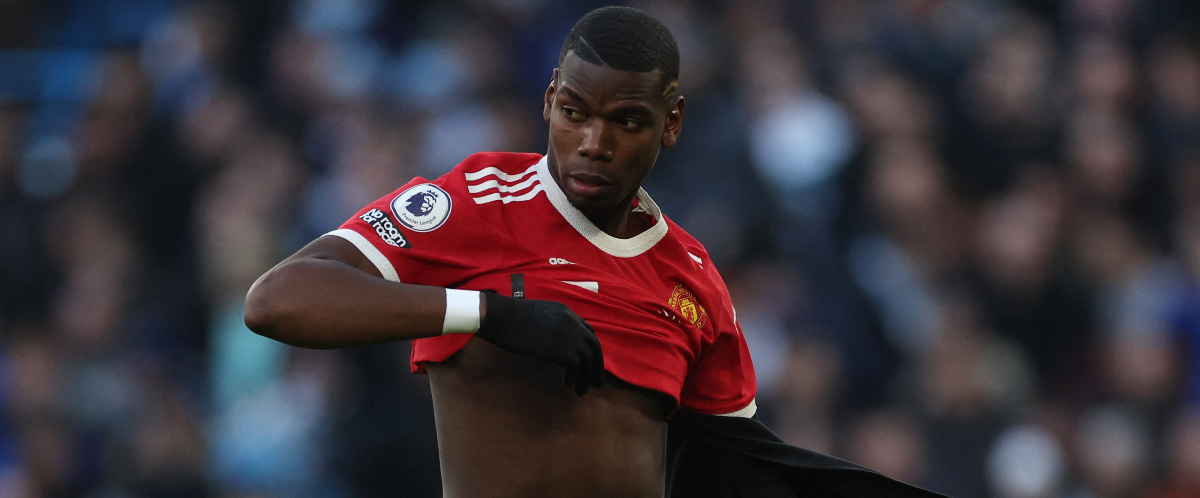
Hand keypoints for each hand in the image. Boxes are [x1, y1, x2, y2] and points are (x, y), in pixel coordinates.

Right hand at [475, 291, 603, 394]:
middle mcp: (574, 324)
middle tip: (595, 382)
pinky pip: (577, 369)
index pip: (588, 332)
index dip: (590, 348)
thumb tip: (555, 344)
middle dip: (597, 366)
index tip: (588, 361)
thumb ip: (552, 326)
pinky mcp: (563, 352)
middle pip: (594, 347)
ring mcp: (570, 338)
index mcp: (568, 313)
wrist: (504, 318)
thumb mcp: (539, 316)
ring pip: (588, 361)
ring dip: (587, 378)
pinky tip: (567, 385)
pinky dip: (575, 379)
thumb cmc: (512, 316)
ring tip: (582, 391)